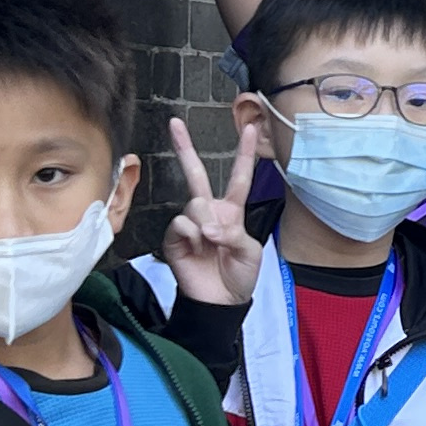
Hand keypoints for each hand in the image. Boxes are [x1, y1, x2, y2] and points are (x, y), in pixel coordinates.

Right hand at [161, 116, 263, 304]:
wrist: (221, 302)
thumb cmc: (239, 276)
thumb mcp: (250, 252)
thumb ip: (233, 233)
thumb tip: (208, 228)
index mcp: (232, 211)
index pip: (240, 177)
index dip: (245, 153)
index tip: (251, 127)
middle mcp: (209, 212)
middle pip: (197, 174)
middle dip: (185, 148)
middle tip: (175, 123)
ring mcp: (190, 224)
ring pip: (195, 203)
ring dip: (206, 222)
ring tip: (212, 244)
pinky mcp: (174, 238)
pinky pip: (182, 223)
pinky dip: (192, 234)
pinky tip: (196, 248)